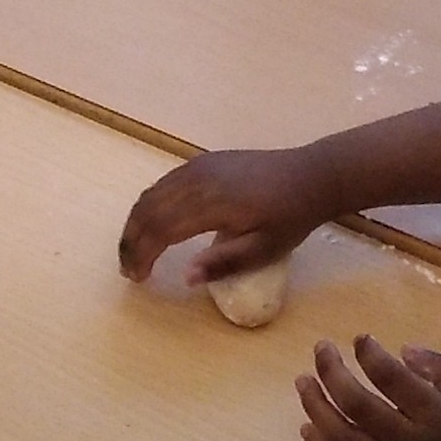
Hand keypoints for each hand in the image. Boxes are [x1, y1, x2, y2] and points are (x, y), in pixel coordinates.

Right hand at [118, 150, 329, 286]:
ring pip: (151, 193)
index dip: (143, 255)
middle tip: (128, 269)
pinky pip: (164, 183)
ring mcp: (197, 167)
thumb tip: (185, 277)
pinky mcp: (202, 161)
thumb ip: (224, 263)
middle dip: (131, 241)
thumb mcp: (265, 249)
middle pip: (148, 210)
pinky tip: (152, 223)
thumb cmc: (290, 217)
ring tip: (134, 250)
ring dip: (136, 223)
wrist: (312, 175)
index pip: (161, 229)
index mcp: (211, 204)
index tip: (138, 278)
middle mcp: (196, 180)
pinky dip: (150, 205)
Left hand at [296, 336, 440, 440]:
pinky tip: (307, 426)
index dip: (370, 355)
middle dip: (332, 371)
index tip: (361, 340)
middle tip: (322, 348)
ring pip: (340, 436)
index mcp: (438, 419)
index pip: (392, 379)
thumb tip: (404, 351)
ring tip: (304, 380)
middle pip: (356, 405)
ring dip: (315, 405)